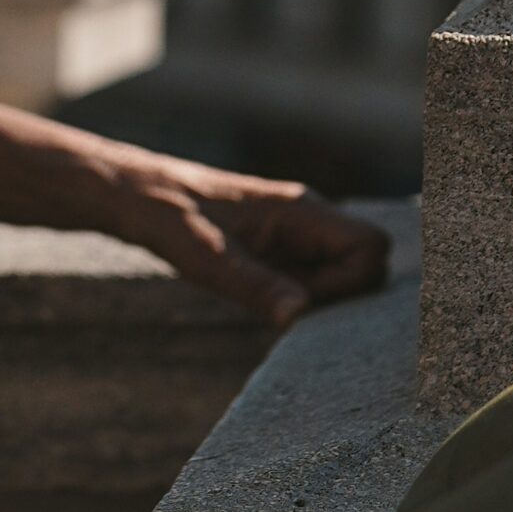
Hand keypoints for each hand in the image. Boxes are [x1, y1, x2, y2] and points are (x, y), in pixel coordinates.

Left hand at [91, 159, 391, 329]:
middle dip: (338, 295)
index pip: (372, 247)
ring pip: (341, 272)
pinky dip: (297, 294)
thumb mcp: (206, 259)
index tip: (301, 297)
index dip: (349, 283)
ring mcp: (298, 232)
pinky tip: (260, 295)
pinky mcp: (282, 247)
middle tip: (284, 303)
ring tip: (265, 297)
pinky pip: (314, 275)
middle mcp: (310, 218)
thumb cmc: (170, 218)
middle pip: (365, 263)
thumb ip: (255, 285)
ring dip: (315, 297)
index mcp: (303, 210)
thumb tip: (300, 315)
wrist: (140, 196)